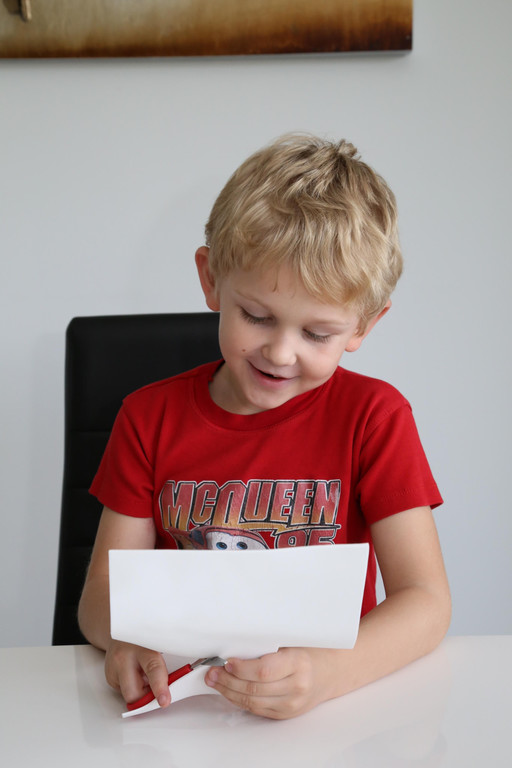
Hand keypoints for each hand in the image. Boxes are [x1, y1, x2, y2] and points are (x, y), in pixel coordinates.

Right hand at [104, 639, 170, 708]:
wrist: (120, 630)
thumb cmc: (143, 640)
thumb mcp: (156, 646)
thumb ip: (162, 666)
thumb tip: (171, 686)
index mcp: (144, 647)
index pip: (153, 669)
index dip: (160, 688)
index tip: (164, 701)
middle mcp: (125, 657)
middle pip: (134, 692)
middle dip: (146, 697)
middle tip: (155, 691)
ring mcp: (114, 667)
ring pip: (127, 695)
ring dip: (138, 692)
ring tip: (143, 676)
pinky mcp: (109, 676)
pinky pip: (122, 692)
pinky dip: (131, 688)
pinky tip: (133, 674)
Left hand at [205, 647, 330, 719]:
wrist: (331, 672)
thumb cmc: (310, 651)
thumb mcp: (293, 641)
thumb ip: (269, 644)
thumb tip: (236, 645)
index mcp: (298, 663)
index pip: (263, 670)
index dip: (241, 668)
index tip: (226, 661)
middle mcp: (296, 687)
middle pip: (254, 688)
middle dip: (228, 681)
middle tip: (212, 672)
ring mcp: (291, 704)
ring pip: (252, 702)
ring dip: (229, 692)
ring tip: (215, 681)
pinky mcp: (285, 714)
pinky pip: (257, 710)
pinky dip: (240, 700)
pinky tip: (229, 691)